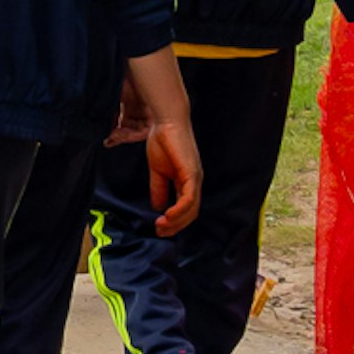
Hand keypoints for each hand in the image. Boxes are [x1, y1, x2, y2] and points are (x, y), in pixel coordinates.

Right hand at [141, 117, 203, 236]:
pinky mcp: (192, 173)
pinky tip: (167, 215)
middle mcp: (195, 182)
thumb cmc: (162, 140)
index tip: (159, 228)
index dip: (174, 222)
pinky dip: (179, 210)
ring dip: (176, 221)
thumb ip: (158, 188)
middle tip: (159, 231)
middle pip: (191, 214)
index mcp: (187, 182)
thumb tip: (157, 207)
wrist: (166, 121)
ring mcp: (195, 178)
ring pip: (191, 209)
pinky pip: (189, 198)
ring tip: (161, 226)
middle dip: (175, 226)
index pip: (186, 209)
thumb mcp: (157, 170)